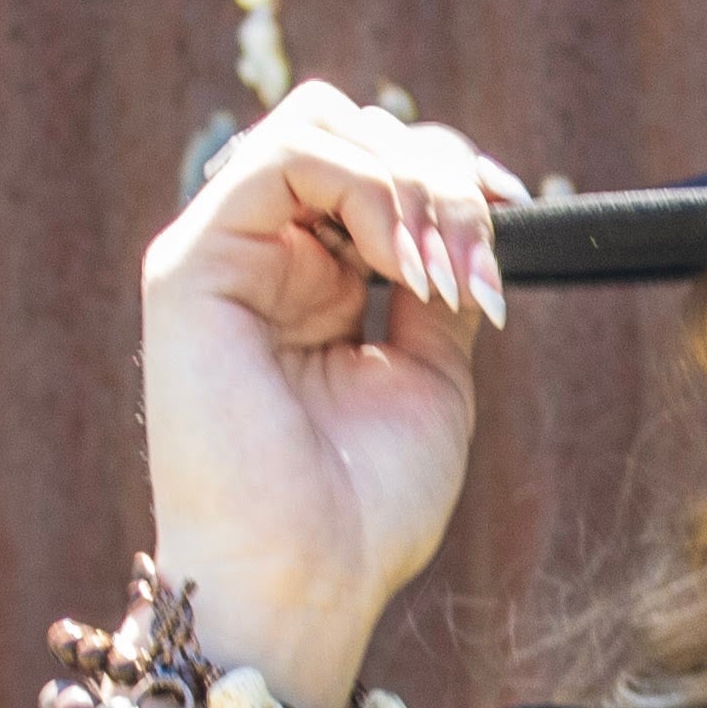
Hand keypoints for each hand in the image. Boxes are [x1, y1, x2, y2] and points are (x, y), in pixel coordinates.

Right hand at [139, 81, 526, 707]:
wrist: (307, 583)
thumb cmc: (363, 510)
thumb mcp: (430, 376)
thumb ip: (440, 289)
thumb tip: (475, 218)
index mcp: (314, 284)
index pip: (379, 168)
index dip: (453, 177)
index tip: (516, 219)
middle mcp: (263, 257)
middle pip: (354, 130)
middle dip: (440, 176)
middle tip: (478, 265)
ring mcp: (223, 255)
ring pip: (320, 124)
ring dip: (410, 182)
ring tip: (442, 273)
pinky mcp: (190, 264)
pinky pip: (282, 155)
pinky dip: (366, 189)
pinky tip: (403, 267)